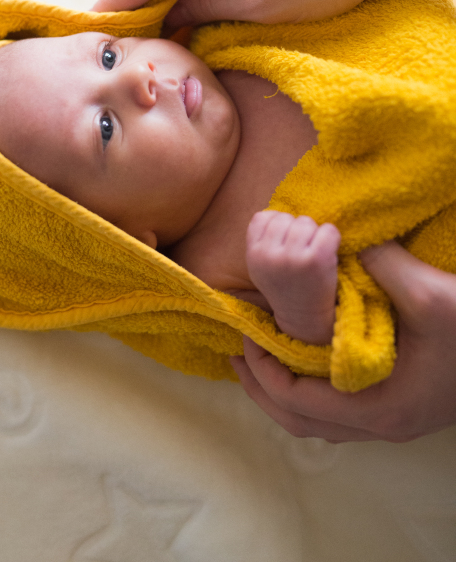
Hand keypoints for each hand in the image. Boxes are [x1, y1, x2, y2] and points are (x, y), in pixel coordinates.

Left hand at [230, 241, 455, 441]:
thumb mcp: (427, 294)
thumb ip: (378, 266)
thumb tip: (339, 241)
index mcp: (379, 408)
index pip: (298, 402)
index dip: (264, 369)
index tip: (245, 335)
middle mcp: (381, 424)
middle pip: (300, 422)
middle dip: (263, 388)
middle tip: (238, 352)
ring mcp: (393, 421)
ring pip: (320, 422)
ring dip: (285, 391)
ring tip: (263, 356)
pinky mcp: (401, 407)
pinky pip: (340, 411)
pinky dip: (312, 389)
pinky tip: (307, 358)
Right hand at [246, 211, 339, 344]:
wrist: (305, 319)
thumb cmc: (285, 287)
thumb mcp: (261, 266)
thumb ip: (263, 239)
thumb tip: (279, 209)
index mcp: (253, 254)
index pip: (263, 217)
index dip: (278, 225)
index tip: (286, 242)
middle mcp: (270, 255)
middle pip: (287, 218)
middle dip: (298, 230)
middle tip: (303, 251)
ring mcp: (293, 257)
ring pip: (307, 222)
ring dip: (315, 234)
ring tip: (314, 253)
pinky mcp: (317, 260)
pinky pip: (328, 229)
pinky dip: (332, 238)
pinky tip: (328, 254)